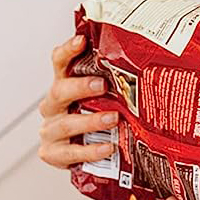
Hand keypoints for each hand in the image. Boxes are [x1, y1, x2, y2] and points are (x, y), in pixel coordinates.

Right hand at [37, 34, 118, 168]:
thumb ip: (116, 87)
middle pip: (59, 91)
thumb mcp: (106, 102)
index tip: (81, 41)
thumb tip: (149, 68)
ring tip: (113, 118)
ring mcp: (50, 131)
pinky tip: (108, 147)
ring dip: (90, 121)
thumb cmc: (99, 122)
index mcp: (63, 87)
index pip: (60, 63)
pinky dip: (90, 151)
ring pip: (65, 123)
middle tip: (102, 84)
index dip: (68, 51)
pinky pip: (70, 153)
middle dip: (80, 87)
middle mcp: (53, 106)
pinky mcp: (52, 154)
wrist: (91, 158)